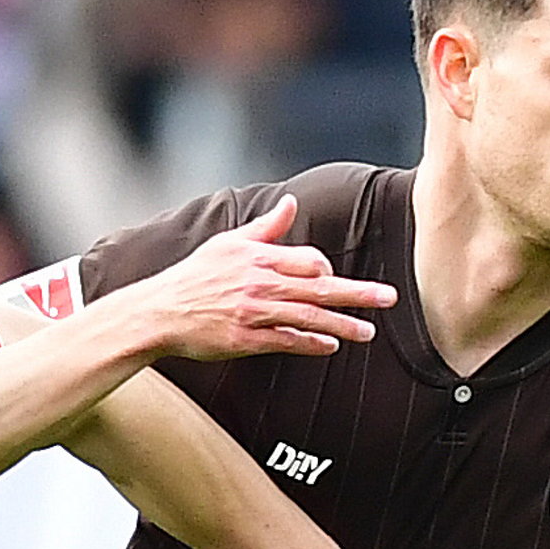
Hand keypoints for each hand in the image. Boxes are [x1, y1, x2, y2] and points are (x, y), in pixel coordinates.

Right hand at [115, 196, 395, 362]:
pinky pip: (285, 340)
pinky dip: (310, 342)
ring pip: (308, 316)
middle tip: (390, 298)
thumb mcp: (229, 243)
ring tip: (368, 331)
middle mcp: (260, 283)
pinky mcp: (245, 339)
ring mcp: (253, 312)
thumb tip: (291, 203)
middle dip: (358, 293)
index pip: (310, 259)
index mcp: (259, 257)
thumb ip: (266, 227)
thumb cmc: (195, 276)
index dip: (328, 269)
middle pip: (320, 286)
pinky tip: (330, 345)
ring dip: (341, 324)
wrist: (159, 311)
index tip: (335, 279)